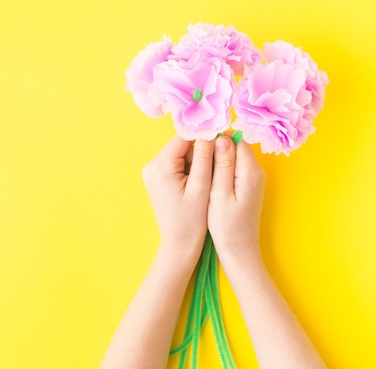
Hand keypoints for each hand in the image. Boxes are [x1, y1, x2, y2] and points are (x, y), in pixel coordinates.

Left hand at [142, 135, 214, 259]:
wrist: (179, 244)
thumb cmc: (192, 221)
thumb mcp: (202, 187)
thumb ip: (205, 157)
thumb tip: (211, 131)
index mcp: (161, 166)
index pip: (184, 137)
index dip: (205, 137)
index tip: (223, 141)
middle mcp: (152, 165)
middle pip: (182, 145)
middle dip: (201, 153)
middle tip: (214, 170)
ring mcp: (153, 172)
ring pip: (182, 154)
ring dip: (197, 161)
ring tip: (206, 181)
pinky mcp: (158, 178)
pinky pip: (178, 164)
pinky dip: (191, 169)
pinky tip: (198, 184)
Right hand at [207, 136, 265, 262]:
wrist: (239, 250)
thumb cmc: (227, 226)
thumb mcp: (220, 194)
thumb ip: (222, 165)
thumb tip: (222, 138)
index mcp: (250, 171)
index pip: (235, 140)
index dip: (216, 139)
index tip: (198, 144)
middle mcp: (256, 171)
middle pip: (235, 146)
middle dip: (215, 148)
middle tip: (195, 158)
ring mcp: (253, 178)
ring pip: (233, 156)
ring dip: (216, 159)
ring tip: (199, 169)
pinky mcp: (248, 185)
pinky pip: (233, 167)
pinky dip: (220, 169)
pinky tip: (208, 180)